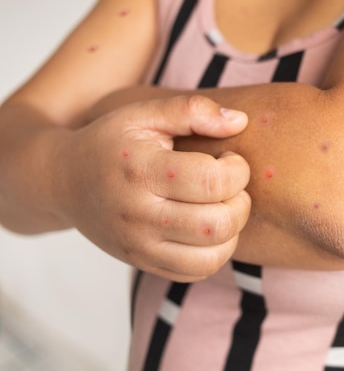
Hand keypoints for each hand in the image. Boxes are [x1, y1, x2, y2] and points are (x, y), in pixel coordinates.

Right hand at [57, 95, 250, 281]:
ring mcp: (139, 246)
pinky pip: (195, 273)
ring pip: (212, 257)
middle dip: (241, 202)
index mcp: (141, 170)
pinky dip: (216, 253)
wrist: (62, 181)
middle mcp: (138, 214)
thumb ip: (193, 110)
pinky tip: (209, 229)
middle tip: (231, 185)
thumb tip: (240, 121)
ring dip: (232, 231)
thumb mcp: (144, 113)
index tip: (229, 159)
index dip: (237, 169)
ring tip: (223, 207)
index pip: (212, 181)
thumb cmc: (111, 143)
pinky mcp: (143, 264)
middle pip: (218, 224)